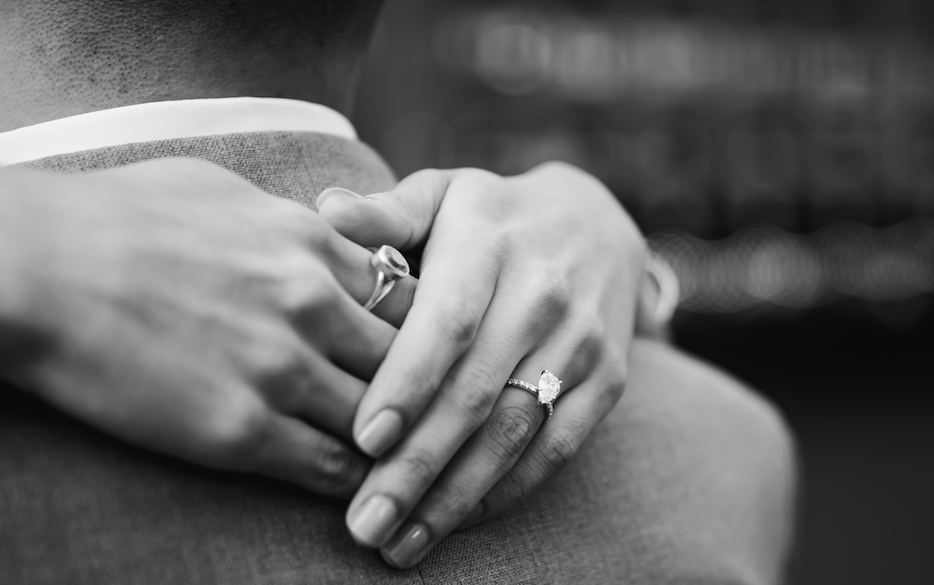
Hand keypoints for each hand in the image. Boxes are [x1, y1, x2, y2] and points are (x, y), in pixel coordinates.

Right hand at [0, 159, 414, 496]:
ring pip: (384, 417)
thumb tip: (323, 230)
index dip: (423, 333)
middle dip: (424, 389)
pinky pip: (331, 466)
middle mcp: (312, 302)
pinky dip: (355, 478)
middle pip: (413, 359)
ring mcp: (281, 367)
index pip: (414, 296)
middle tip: (429, 416)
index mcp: (313, 242)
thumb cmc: (118, 217)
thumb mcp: (224, 192)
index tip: (420, 357)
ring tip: (403, 460)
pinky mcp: (240, 429)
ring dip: (396, 441)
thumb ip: (290, 223)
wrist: (36, 267)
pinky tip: (360, 485)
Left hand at [318, 161, 645, 565]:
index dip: (408, 384)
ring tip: (399, 544)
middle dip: (417, 466)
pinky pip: (557, 448)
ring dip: (457, 496)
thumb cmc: (495, 217)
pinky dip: (507, 492)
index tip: (362, 441)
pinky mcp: (609, 379)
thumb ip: (386, 213)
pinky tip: (457, 522)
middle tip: (362, 523)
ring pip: (515, 432)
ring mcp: (582, 342)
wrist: (601, 225)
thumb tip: (324, 213)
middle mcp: (544, 294)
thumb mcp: (445, 194)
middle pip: (476, 394)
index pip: (449, 324)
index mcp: (491, 245)